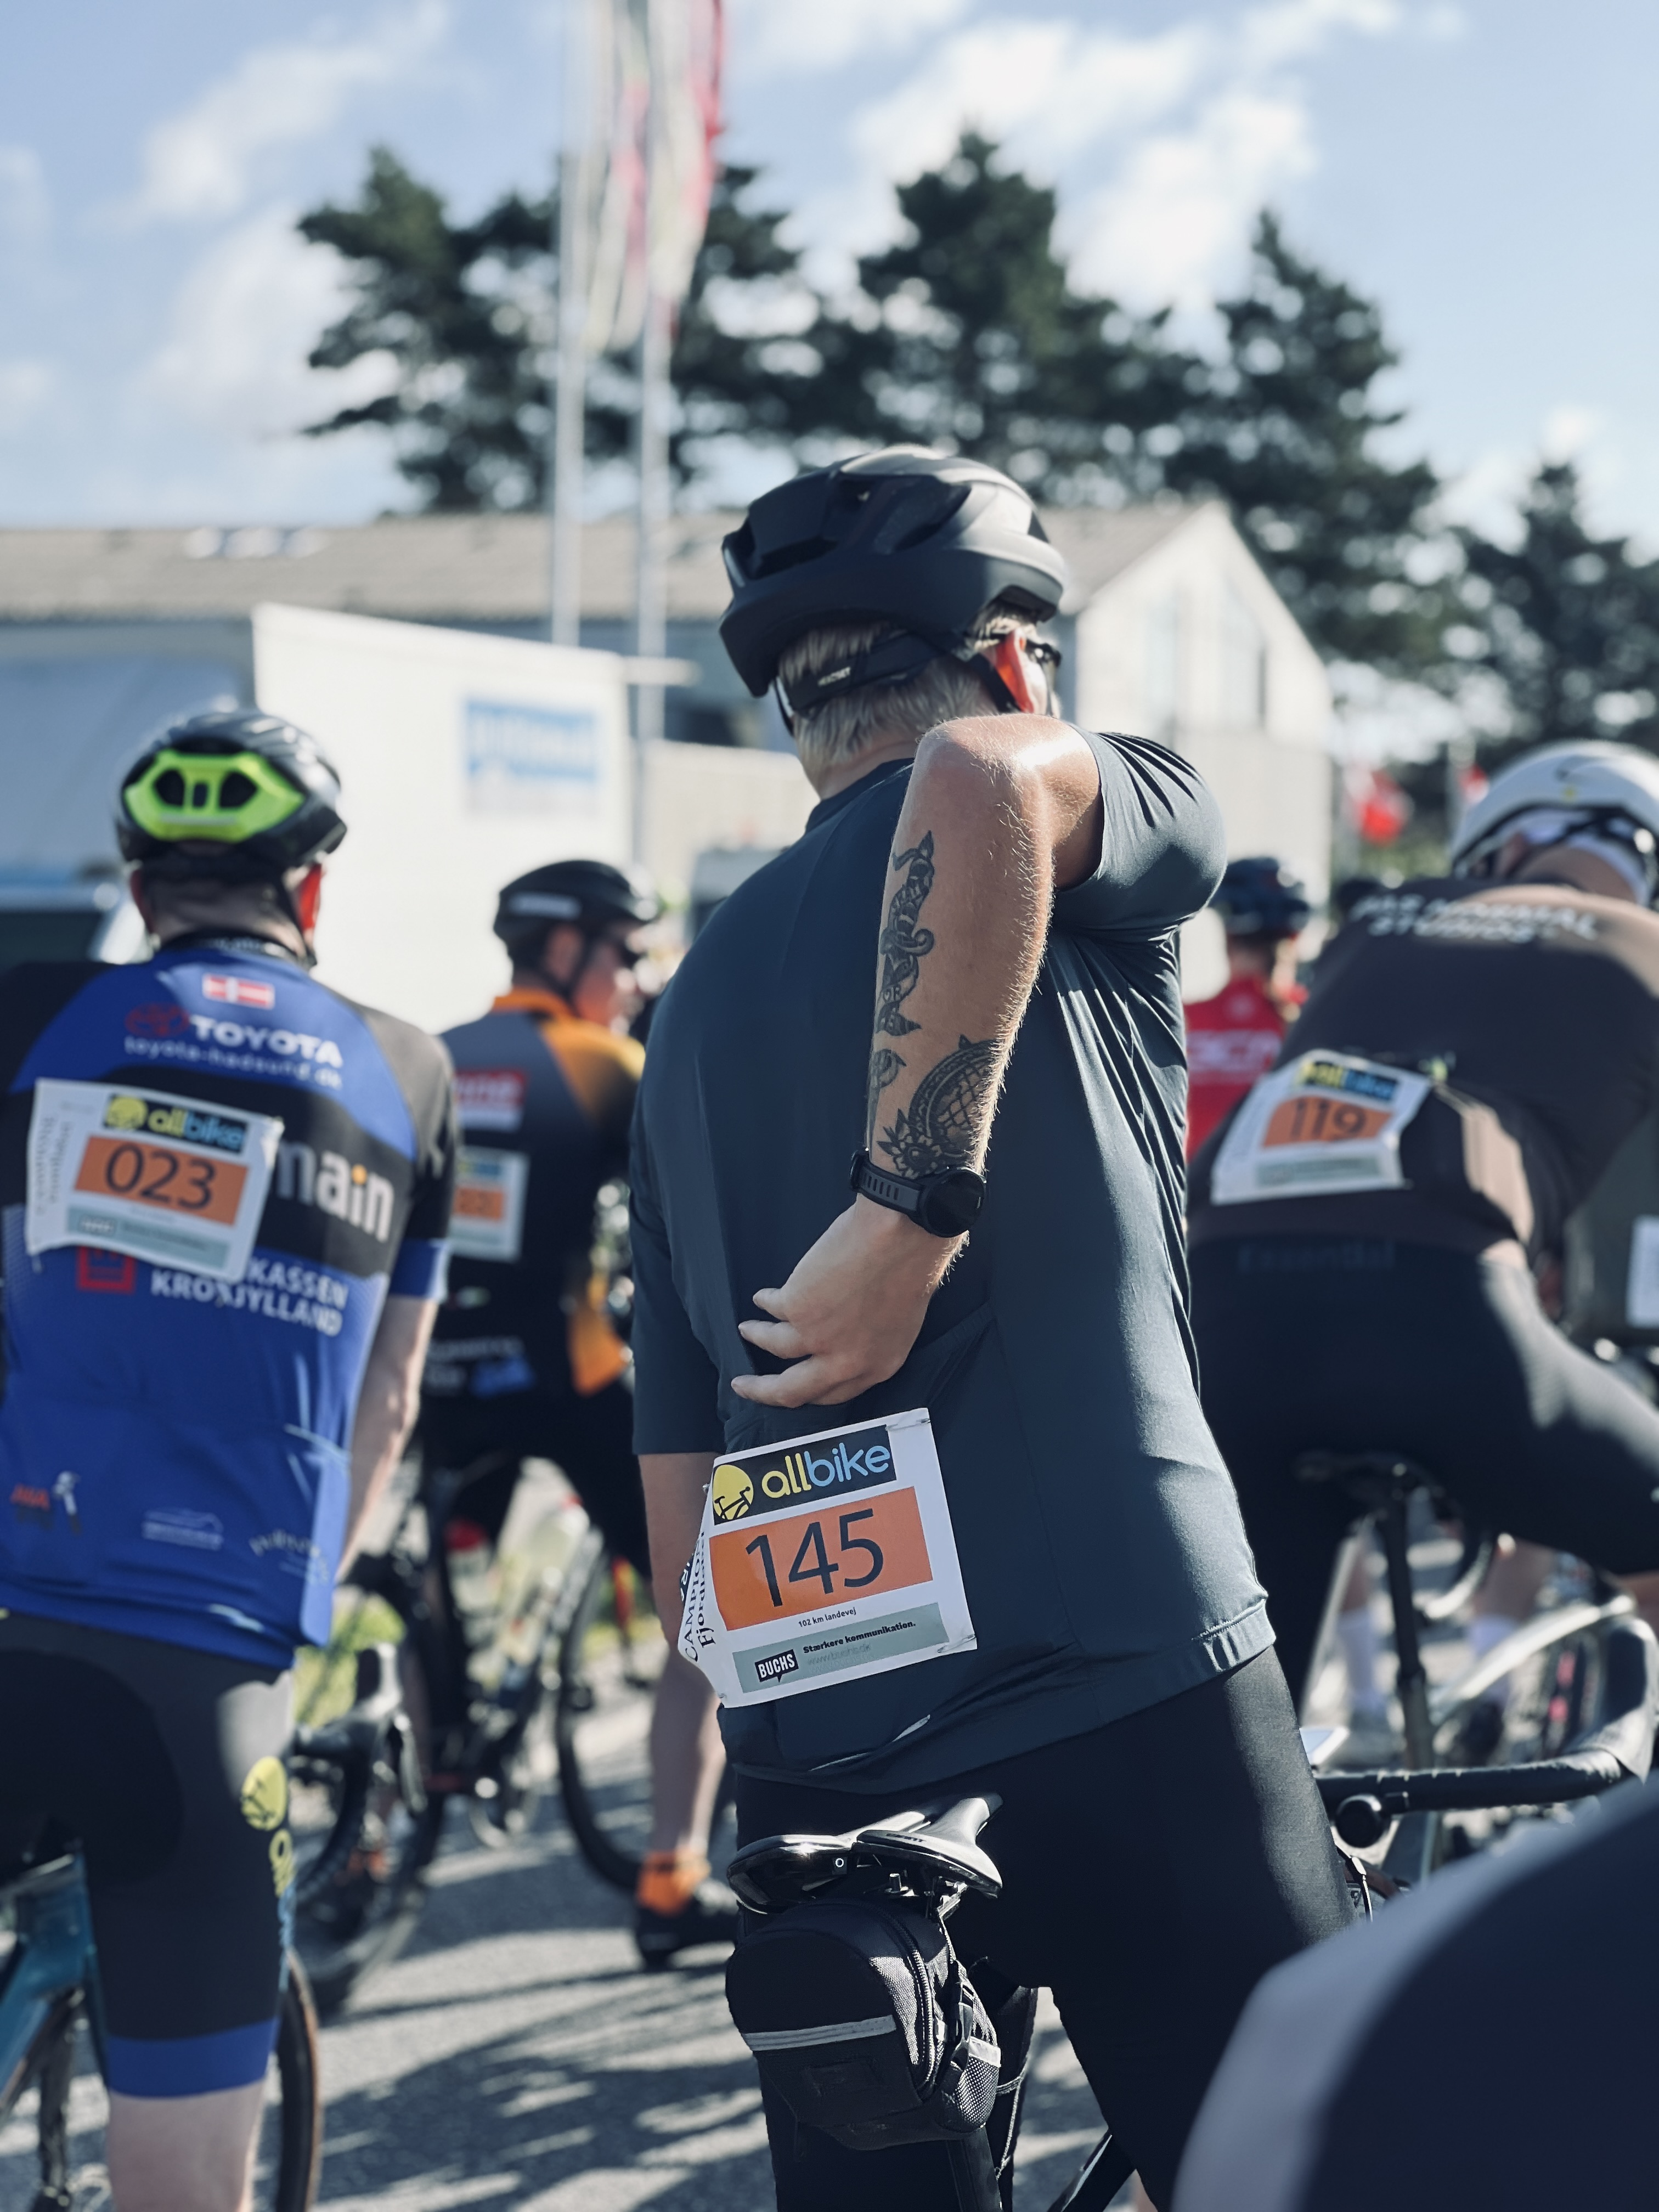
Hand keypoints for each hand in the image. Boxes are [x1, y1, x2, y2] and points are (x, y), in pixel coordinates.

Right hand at [732, 1197, 956, 1407]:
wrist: (903, 1235)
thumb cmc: (910, 1268)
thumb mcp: (898, 1325)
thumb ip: (868, 1342)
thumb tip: (843, 1341)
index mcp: (876, 1367)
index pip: (832, 1396)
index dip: (805, 1393)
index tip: (786, 1390)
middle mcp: (845, 1361)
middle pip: (791, 1391)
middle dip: (762, 1391)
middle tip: (743, 1385)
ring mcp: (818, 1337)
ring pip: (772, 1348)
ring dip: (756, 1337)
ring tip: (747, 1329)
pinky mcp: (796, 1308)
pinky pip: (771, 1308)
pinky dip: (764, 1302)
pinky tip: (761, 1297)